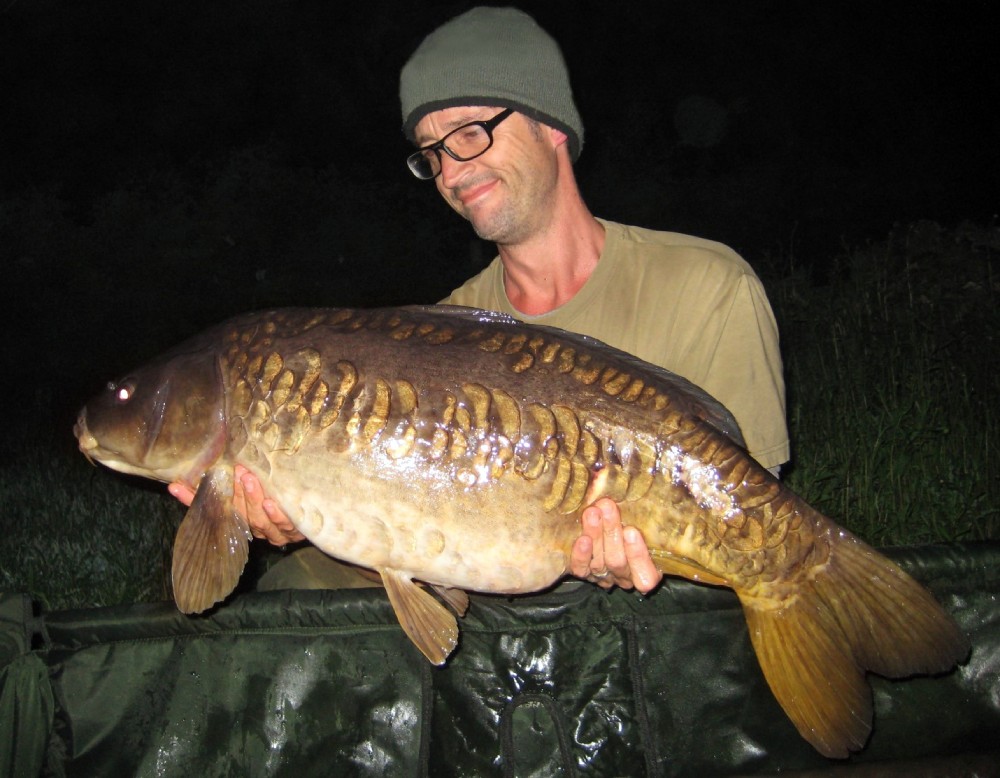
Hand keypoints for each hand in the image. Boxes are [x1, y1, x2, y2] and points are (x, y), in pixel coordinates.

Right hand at [167, 465, 304, 545]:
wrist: (314, 518)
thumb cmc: (277, 499)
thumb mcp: (252, 486)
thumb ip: (232, 478)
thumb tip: (191, 473)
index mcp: (237, 517)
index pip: (211, 509)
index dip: (192, 499)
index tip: (176, 486)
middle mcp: (251, 527)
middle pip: (236, 513)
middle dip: (233, 493)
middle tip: (233, 471)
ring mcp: (271, 532)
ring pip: (258, 520)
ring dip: (252, 499)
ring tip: (249, 479)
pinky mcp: (290, 533)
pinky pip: (282, 525)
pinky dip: (275, 514)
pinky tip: (271, 502)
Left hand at [569, 498, 661, 593]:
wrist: (605, 531)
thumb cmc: (635, 524)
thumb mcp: (647, 524)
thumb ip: (649, 516)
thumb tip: (657, 490)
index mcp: (647, 571)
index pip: (646, 576)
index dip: (638, 556)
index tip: (631, 531)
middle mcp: (625, 576)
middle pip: (618, 561)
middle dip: (612, 533)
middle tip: (607, 507)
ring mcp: (603, 576)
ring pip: (599, 562)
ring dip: (596, 535)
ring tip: (593, 512)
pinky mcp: (584, 573)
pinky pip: (581, 568)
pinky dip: (581, 555)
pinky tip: (582, 538)